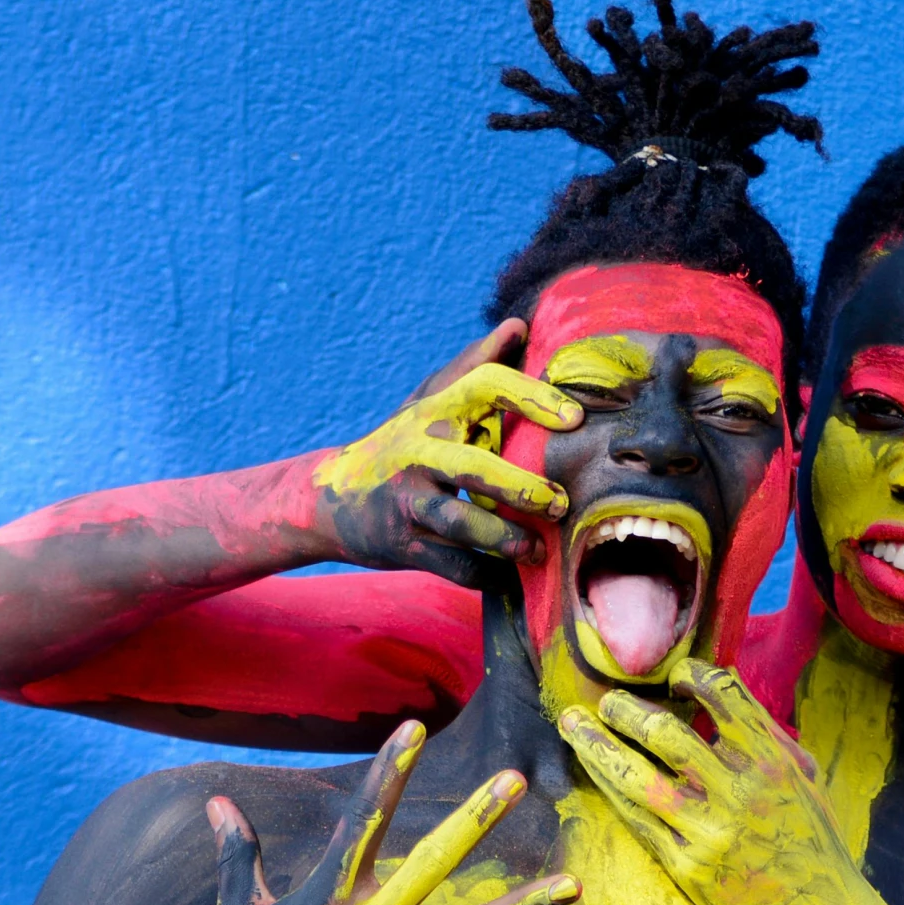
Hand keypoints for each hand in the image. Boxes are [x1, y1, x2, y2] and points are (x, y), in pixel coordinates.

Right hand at [308, 329, 582, 586]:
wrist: (328, 499)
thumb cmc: (400, 445)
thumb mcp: (428, 402)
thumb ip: (472, 366)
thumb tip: (517, 326)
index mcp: (433, 410)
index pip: (484, 385)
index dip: (531, 397)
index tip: (574, 419)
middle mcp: (416, 451)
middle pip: (473, 467)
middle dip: (521, 488)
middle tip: (560, 503)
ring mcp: (406, 500)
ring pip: (459, 523)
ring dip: (504, 540)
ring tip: (537, 550)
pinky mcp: (401, 544)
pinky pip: (450, 564)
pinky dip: (484, 574)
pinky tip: (510, 578)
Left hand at [554, 659, 881, 904]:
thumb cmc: (812, 842)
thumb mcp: (802, 779)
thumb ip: (764, 735)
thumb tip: (723, 685)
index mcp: (771, 762)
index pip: (723, 696)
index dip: (691, 675)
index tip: (674, 678)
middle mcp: (737, 792)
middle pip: (664, 733)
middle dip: (625, 709)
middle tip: (607, 699)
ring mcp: (706, 831)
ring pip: (635, 776)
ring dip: (597, 745)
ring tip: (573, 723)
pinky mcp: (684, 865)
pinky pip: (635, 819)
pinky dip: (609, 788)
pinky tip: (593, 770)